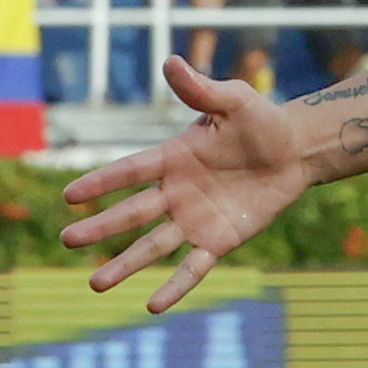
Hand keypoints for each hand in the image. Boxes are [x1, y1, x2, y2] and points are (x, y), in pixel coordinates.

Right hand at [60, 57, 315, 312]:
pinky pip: (193, 266)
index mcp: (173, 158)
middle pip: (133, 213)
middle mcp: (177, 192)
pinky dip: (176, 285)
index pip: (130, 171)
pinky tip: (154, 306)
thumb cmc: (263, 122)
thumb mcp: (234, 100)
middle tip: (68, 240)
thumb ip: (201, 89)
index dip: (103, 183)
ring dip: (126, 265)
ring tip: (96, 284)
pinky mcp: (220, 239)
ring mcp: (196, 219)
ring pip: (154, 246)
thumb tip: (171, 61)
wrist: (298, 151)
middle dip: (101, 227)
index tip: (71, 195)